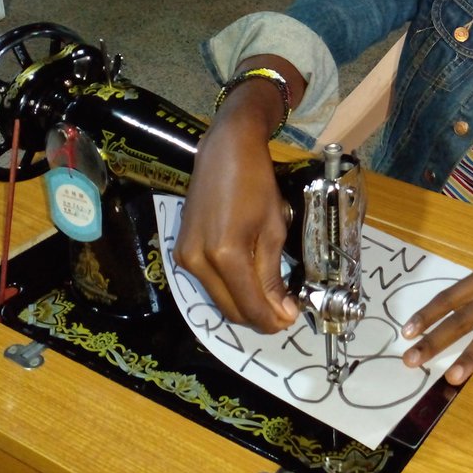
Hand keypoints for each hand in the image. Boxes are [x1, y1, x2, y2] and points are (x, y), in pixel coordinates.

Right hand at [176, 98, 299, 332]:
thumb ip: (273, 275)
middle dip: (259, 318)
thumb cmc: (256, 184)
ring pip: (218, 299)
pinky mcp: (181, 251)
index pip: (249, 305)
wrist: (225, 152)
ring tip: (271, 298)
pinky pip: (207, 283)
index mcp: (225, 255)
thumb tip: (284, 312)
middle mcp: (198, 262)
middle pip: (230, 309)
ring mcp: (184, 258)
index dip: (272, 320)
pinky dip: (229, 289)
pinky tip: (249, 282)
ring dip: (244, 305)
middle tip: (284, 312)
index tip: (291, 319)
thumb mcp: (273, 229)